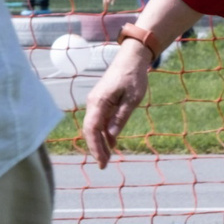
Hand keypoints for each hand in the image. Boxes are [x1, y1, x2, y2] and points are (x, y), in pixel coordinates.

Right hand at [81, 40, 154, 167]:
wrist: (131, 58)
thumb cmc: (133, 76)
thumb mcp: (133, 98)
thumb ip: (121, 117)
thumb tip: (112, 136)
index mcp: (99, 101)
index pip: (92, 129)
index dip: (95, 147)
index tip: (101, 161)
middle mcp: (94, 102)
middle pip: (90, 130)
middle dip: (96, 148)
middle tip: (104, 165)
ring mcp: (96, 102)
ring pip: (94, 127)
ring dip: (99, 143)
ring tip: (107, 159)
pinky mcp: (102, 102)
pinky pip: (99, 121)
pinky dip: (103, 133)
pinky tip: (111, 144)